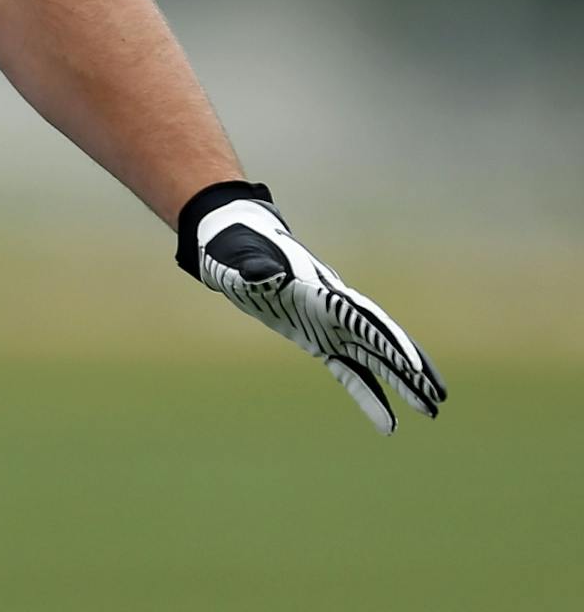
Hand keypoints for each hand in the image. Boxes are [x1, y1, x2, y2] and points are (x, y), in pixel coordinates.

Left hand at [179, 181, 446, 433]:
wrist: (235, 249)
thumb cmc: (238, 251)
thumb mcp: (241, 261)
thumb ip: (256, 269)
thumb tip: (262, 275)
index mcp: (321, 292)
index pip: (365, 320)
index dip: (389, 341)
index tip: (413, 365)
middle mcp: (335, 311)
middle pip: (382, 341)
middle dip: (410, 366)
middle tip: (440, 395)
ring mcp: (330, 327)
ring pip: (375, 360)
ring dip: (402, 384)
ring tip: (432, 412)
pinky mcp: (319, 341)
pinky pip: (351, 372)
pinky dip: (369, 396)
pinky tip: (389, 424)